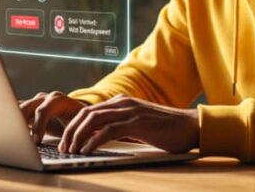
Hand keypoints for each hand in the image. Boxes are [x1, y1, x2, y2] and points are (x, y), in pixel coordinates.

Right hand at [19, 91, 86, 143]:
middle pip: (27, 107)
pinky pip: (17, 112)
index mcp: (58, 100)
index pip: (44, 110)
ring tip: (13, 137)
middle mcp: (44, 98)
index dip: (38, 126)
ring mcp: (35, 102)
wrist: (76, 114)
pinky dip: (13, 121)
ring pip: (19, 108)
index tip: (36, 142)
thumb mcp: (78, 127)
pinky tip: (11, 133)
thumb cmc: (79, 122)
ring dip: (15, 122)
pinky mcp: (29, 109)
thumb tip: (68, 148)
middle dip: (21, 123)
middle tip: (20, 140)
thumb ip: (71, 135)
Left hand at [58, 94, 198, 154]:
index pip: (89, 110)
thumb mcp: (138, 125)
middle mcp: (123, 103)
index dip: (74, 126)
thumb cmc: (166, 129)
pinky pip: (109, 130)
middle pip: (86, 113)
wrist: (190, 126)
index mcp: (122, 102)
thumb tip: (99, 138)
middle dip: (71, 131)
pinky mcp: (137, 122)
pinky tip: (87, 151)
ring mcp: (130, 111)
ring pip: (94, 120)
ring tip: (71, 151)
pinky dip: (94, 141)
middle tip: (63, 148)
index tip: (66, 142)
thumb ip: (121, 126)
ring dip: (79, 136)